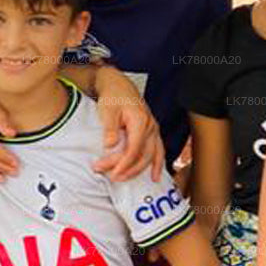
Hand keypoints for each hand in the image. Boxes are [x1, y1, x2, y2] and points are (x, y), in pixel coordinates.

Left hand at [92, 66, 164, 181]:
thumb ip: (110, 128)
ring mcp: (153, 129)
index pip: (134, 149)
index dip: (123, 164)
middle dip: (128, 169)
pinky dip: (157, 165)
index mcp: (140, 120)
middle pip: (143, 155)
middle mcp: (150, 126)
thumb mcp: (107, 110)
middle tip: (111, 177)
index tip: (111, 173)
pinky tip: (155, 177)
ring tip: (125, 179)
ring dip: (139, 170)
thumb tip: (110, 145)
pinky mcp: (152, 132)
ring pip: (152, 155)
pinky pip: (158, 151)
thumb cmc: (113, 97)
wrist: (119, 86)